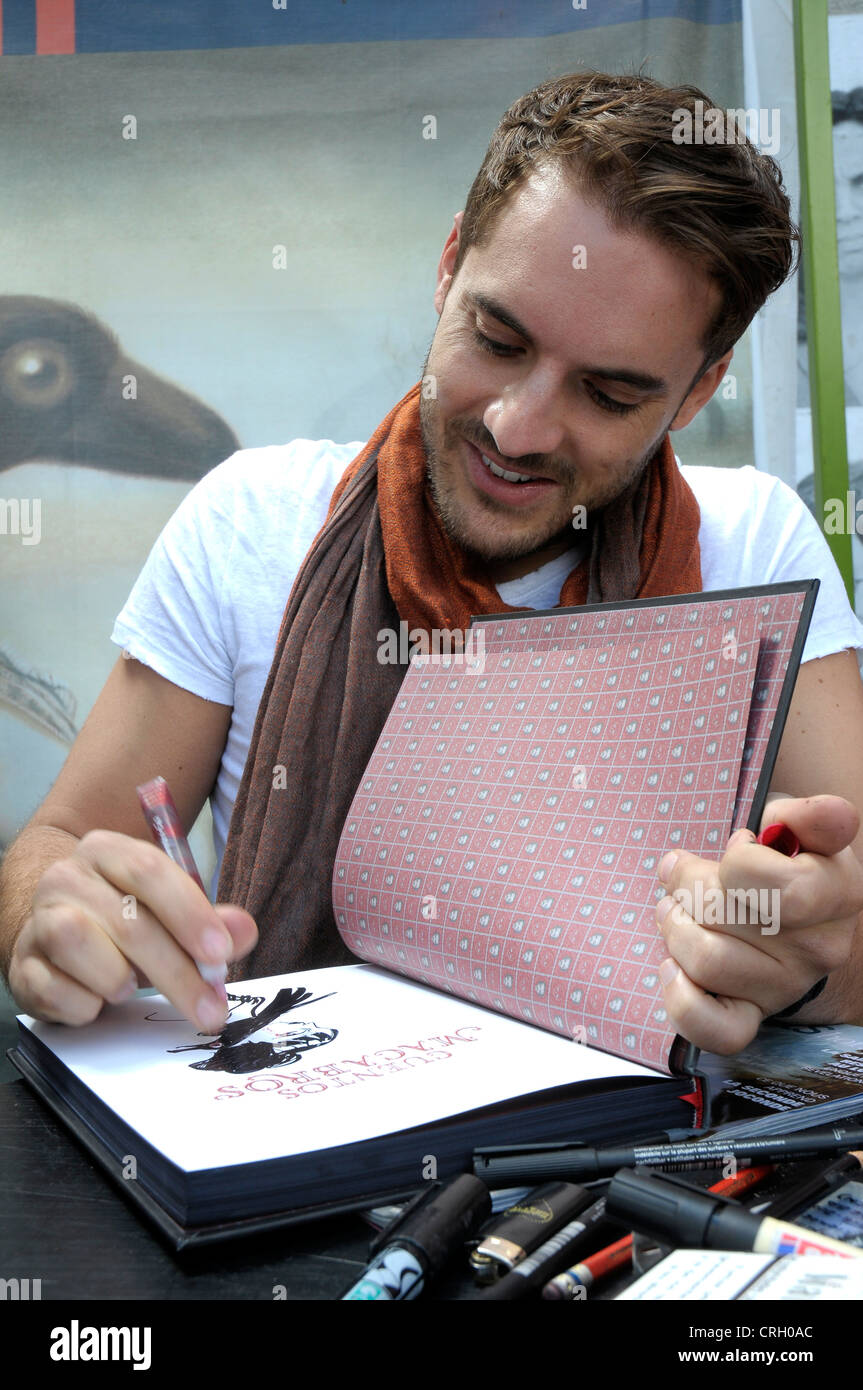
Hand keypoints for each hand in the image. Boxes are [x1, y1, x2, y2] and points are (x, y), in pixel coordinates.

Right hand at [8, 830, 257, 1030]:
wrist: (55, 935)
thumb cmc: (124, 921)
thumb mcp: (173, 915)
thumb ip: (210, 923)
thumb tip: (243, 931)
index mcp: (107, 851)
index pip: (148, 870)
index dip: (189, 913)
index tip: (220, 954)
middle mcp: (66, 877)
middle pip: (127, 921)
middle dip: (177, 972)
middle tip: (210, 1009)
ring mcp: (37, 920)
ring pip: (77, 943)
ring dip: (117, 978)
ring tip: (131, 986)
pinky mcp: (21, 966)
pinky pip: (54, 990)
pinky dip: (85, 1005)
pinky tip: (97, 1002)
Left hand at [654, 795, 862, 1053]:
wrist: (806, 931)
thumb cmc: (792, 869)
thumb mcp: (805, 833)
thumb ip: (804, 816)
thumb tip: (783, 822)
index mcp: (838, 892)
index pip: (777, 884)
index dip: (739, 861)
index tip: (736, 847)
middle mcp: (820, 946)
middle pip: (725, 914)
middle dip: (688, 884)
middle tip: (681, 874)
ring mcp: (785, 986)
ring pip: (708, 961)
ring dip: (674, 927)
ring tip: (672, 910)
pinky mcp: (753, 1016)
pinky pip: (714, 1029)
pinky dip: (680, 996)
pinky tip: (672, 966)